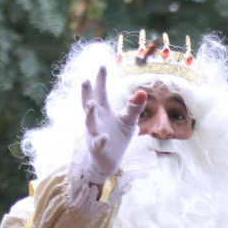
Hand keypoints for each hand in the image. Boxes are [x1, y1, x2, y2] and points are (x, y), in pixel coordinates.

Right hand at [78, 65, 145, 182]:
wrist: (109, 161)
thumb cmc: (117, 137)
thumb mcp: (128, 120)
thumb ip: (134, 106)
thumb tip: (143, 91)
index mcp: (103, 110)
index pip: (101, 92)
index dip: (101, 79)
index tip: (102, 65)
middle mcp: (96, 119)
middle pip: (89, 103)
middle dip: (87, 93)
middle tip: (85, 80)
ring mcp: (94, 133)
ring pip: (89, 122)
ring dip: (89, 114)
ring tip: (91, 104)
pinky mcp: (97, 148)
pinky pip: (98, 143)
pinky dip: (100, 140)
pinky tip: (104, 137)